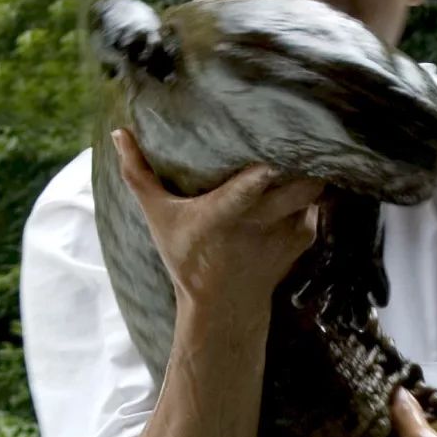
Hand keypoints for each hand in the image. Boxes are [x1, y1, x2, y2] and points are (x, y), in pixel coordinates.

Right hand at [112, 128, 322, 309]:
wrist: (223, 306)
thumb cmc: (187, 257)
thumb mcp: (158, 217)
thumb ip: (138, 174)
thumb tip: (119, 133)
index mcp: (223, 215)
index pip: (248, 190)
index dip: (264, 170)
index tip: (276, 146)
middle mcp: (259, 223)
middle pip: (298, 186)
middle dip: (305, 160)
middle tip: (299, 130)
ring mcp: (285, 233)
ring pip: (312, 191)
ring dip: (311, 171)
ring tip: (305, 144)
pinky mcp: (302, 238)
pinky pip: (316, 205)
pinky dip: (311, 192)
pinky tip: (299, 177)